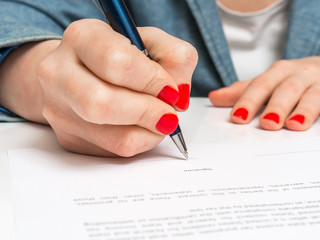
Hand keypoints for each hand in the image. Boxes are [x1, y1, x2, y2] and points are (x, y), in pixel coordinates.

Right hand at [0, 19, 197, 156]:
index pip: (117, 62)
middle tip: (169, 113)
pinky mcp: (69, 138)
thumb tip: (178, 95)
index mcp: (82, 37)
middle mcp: (58, 72)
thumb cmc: (119, 58)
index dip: (153, 80)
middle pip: (104, 104)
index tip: (170, 90)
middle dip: (149, 112)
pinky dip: (141, 141)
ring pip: (114, 136)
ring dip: (150, 131)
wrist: (79, 75)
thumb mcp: (151, 43)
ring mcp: (59, 109)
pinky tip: (142, 127)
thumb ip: (175, 57)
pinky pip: (116, 150)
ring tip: (159, 119)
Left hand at [209, 56, 319, 130]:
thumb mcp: (272, 82)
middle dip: (276, 105)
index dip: (249, 100)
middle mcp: (301, 74)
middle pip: (287, 89)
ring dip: (304, 109)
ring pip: (314, 95)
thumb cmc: (297, 80)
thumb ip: (245, 91)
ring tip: (295, 125)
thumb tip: (214, 98)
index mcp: (279, 73)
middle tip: (268, 123)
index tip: (238, 117)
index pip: (261, 85)